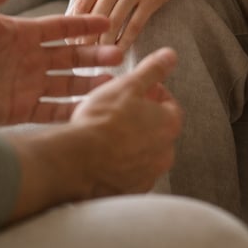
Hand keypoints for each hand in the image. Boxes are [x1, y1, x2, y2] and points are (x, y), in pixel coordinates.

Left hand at [0, 0, 123, 124]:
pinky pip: (52, 110)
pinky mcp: (19, 110)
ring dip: (90, 82)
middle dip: (96, 55)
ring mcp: (26, 86)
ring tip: (113, 81)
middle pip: (71, 57)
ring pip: (68, 84)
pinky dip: (73, 110)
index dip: (84, 25)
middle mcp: (30, 60)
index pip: (62, 28)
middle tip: (119, 53)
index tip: (107, 22)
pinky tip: (91, 108)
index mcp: (23, 34)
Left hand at [70, 0, 199, 50]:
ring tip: (98, 56)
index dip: (74, 24)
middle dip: (86, 38)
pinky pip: (134, 25)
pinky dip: (125, 41)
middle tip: (81, 54)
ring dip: (104, 43)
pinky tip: (120, 50)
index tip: (70, 38)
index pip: (81, 1)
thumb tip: (81, 3)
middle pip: (95, 15)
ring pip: (113, 23)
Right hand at [71, 47, 183, 196]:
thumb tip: (170, 56)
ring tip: (107, 132)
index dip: (152, 93)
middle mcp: (164, 154)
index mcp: (168, 125)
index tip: (136, 91)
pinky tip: (102, 154)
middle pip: (157, 130)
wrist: (76, 162)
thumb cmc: (101, 122)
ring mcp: (147, 175)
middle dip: (142, 119)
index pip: (170, 104)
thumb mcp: (127, 85)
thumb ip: (152, 70)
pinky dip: (120, 163)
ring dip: (131, 141)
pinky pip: (129, 173)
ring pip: (143, 152)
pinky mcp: (129, 192)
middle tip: (120, 110)